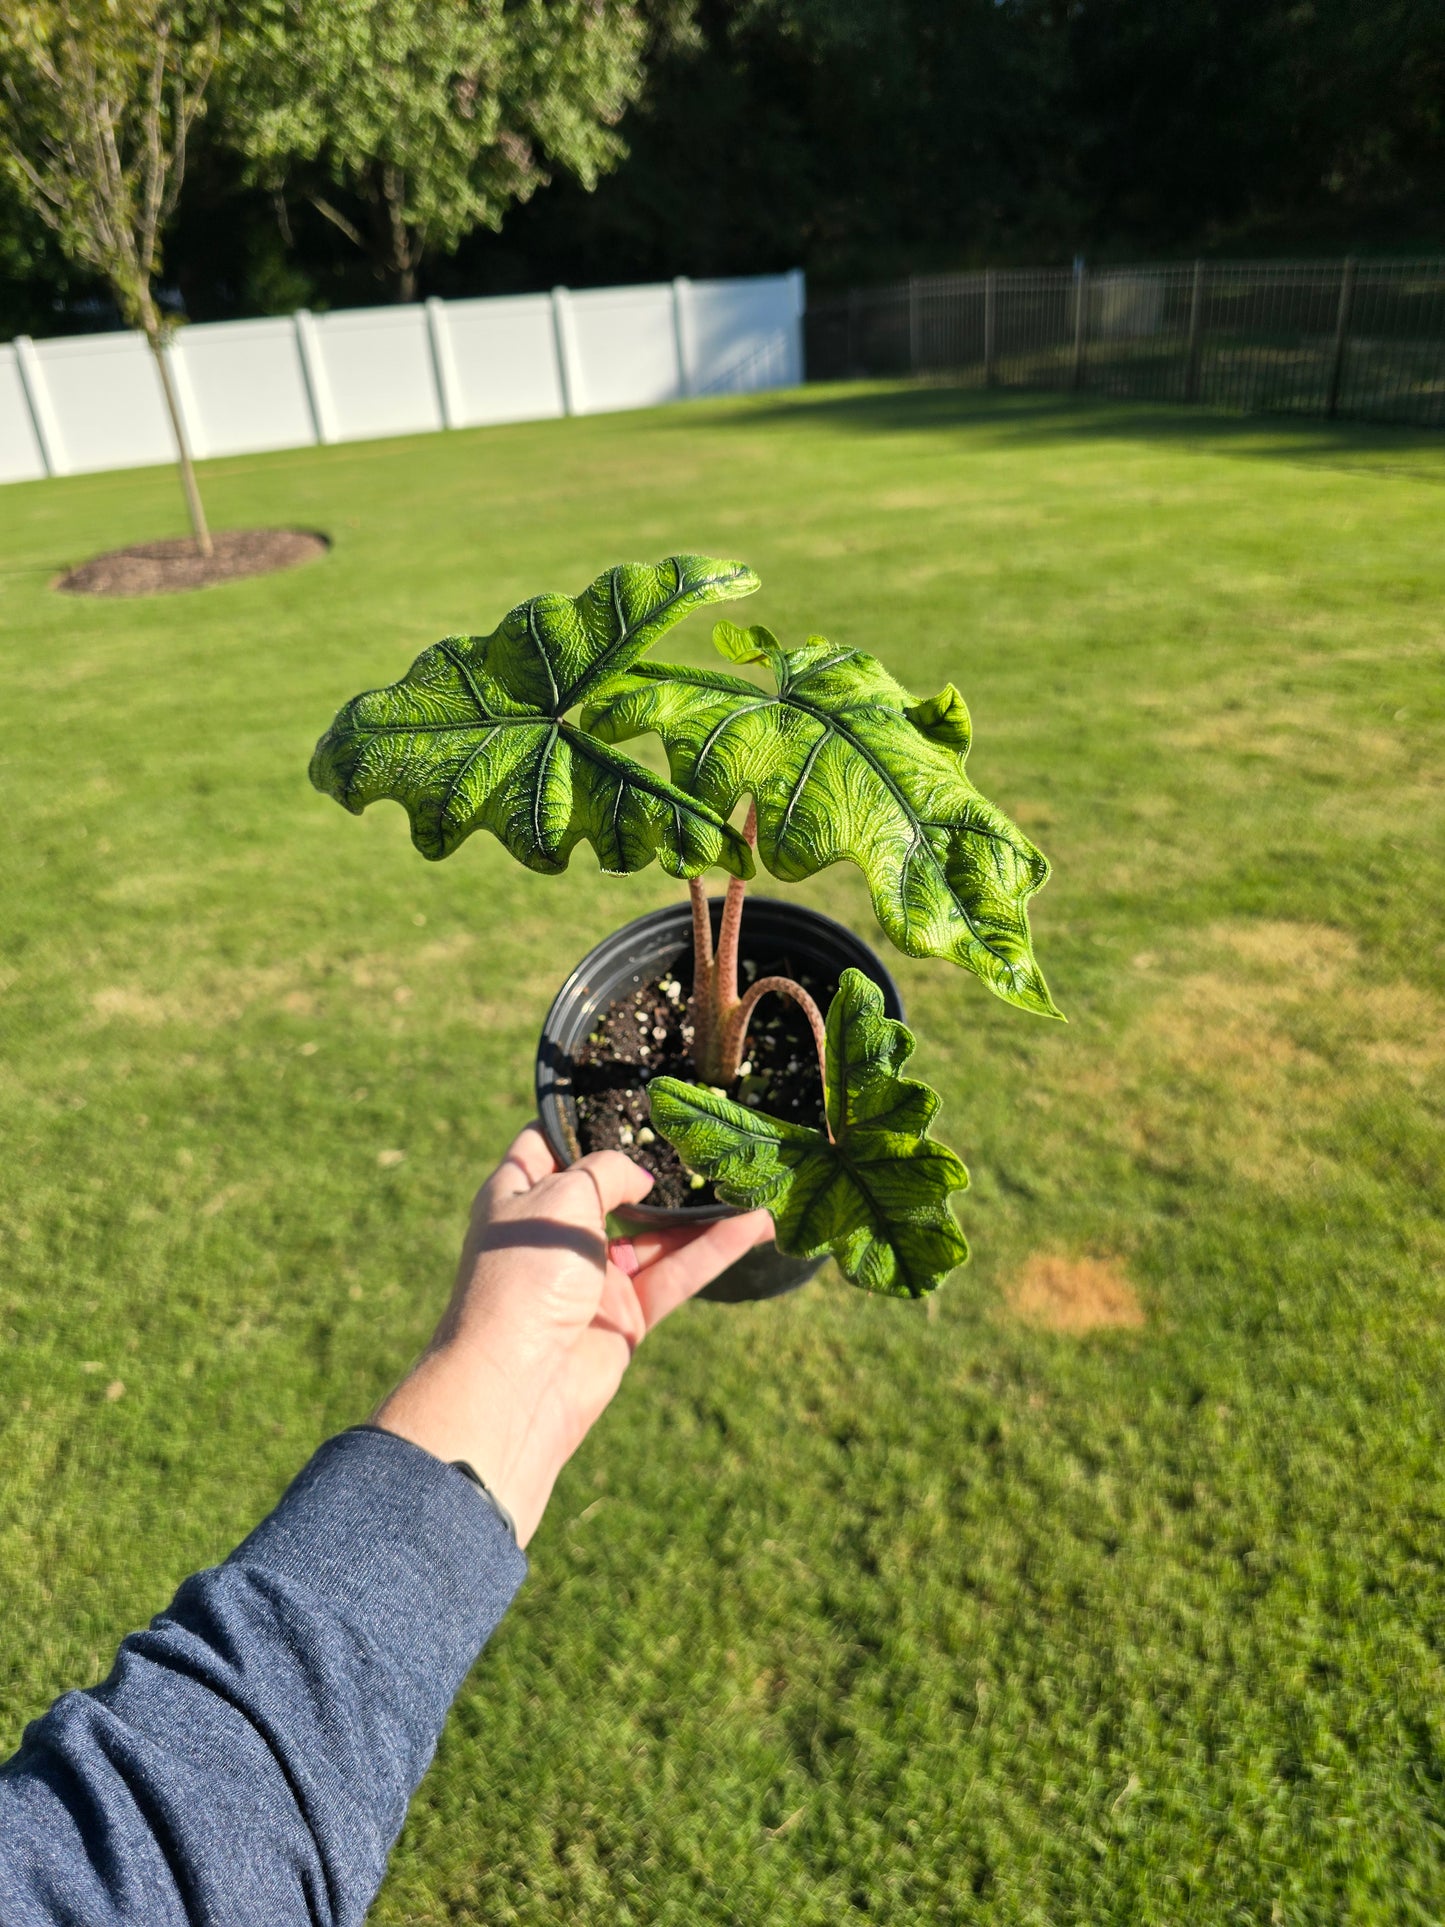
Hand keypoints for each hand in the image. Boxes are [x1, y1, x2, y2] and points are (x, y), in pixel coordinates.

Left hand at [371, 1123, 772, 1545]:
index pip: (546, 1145)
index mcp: (519, 1196)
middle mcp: (555, 1234)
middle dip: (655, 1165)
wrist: (518, 1383)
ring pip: (655, 1235)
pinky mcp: (626, 1316)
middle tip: (706, 1135)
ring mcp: (592, 1277)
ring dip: (700, 1211)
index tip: (629, 1098)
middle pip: (611, 1190)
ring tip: (751, 1178)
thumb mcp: (561, 1198)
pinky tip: (755, 1225)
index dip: (581, 1121)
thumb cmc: (524, 1276)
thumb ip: (607, 1172)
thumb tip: (642, 1178)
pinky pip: (676, 1274)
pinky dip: (714, 1251)